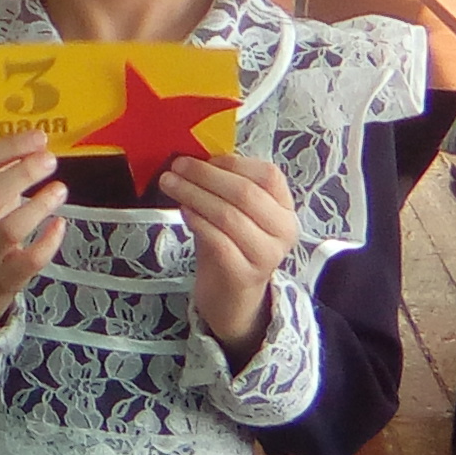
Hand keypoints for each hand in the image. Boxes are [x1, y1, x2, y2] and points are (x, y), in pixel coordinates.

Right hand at [0, 131, 66, 344]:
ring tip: (60, 190)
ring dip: (38, 207)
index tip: (39, 137)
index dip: (9, 147)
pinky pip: (28, 261)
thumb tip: (39, 141)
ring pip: (9, 230)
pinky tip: (60, 224)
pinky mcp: (6, 275)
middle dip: (22, 174)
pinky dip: (48, 242)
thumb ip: (3, 165)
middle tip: (50, 160)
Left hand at [158, 153, 297, 365]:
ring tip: (170, 184)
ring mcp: (266, 255)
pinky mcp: (243, 274)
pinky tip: (183, 211)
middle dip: (206, 176)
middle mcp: (283, 231)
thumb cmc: (231, 246)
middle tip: (177, 166)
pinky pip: (218, 241)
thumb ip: (224, 187)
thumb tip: (194, 157)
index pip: (269, 175)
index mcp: (285, 209)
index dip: (233, 163)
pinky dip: (197, 221)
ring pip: (229, 215)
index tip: (202, 157)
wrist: (233, 297)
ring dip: (194, 194)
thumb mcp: (234, 212)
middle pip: (246, 193)